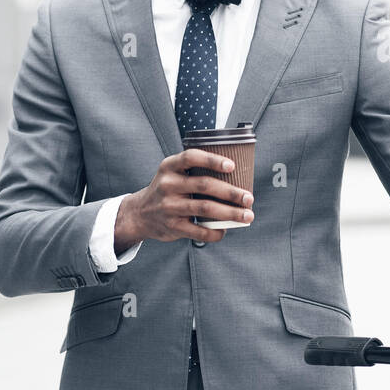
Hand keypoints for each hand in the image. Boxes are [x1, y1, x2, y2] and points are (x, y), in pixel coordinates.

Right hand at [115, 148, 253, 249]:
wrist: (140, 214)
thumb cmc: (168, 190)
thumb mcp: (173, 173)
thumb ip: (195, 170)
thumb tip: (236, 175)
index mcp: (170, 167)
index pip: (191, 158)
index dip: (212, 160)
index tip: (232, 166)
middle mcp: (168, 184)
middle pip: (204, 185)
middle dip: (231, 192)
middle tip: (249, 198)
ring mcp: (169, 206)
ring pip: (205, 208)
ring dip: (230, 213)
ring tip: (247, 215)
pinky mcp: (172, 226)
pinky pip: (198, 230)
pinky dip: (215, 232)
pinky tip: (225, 230)